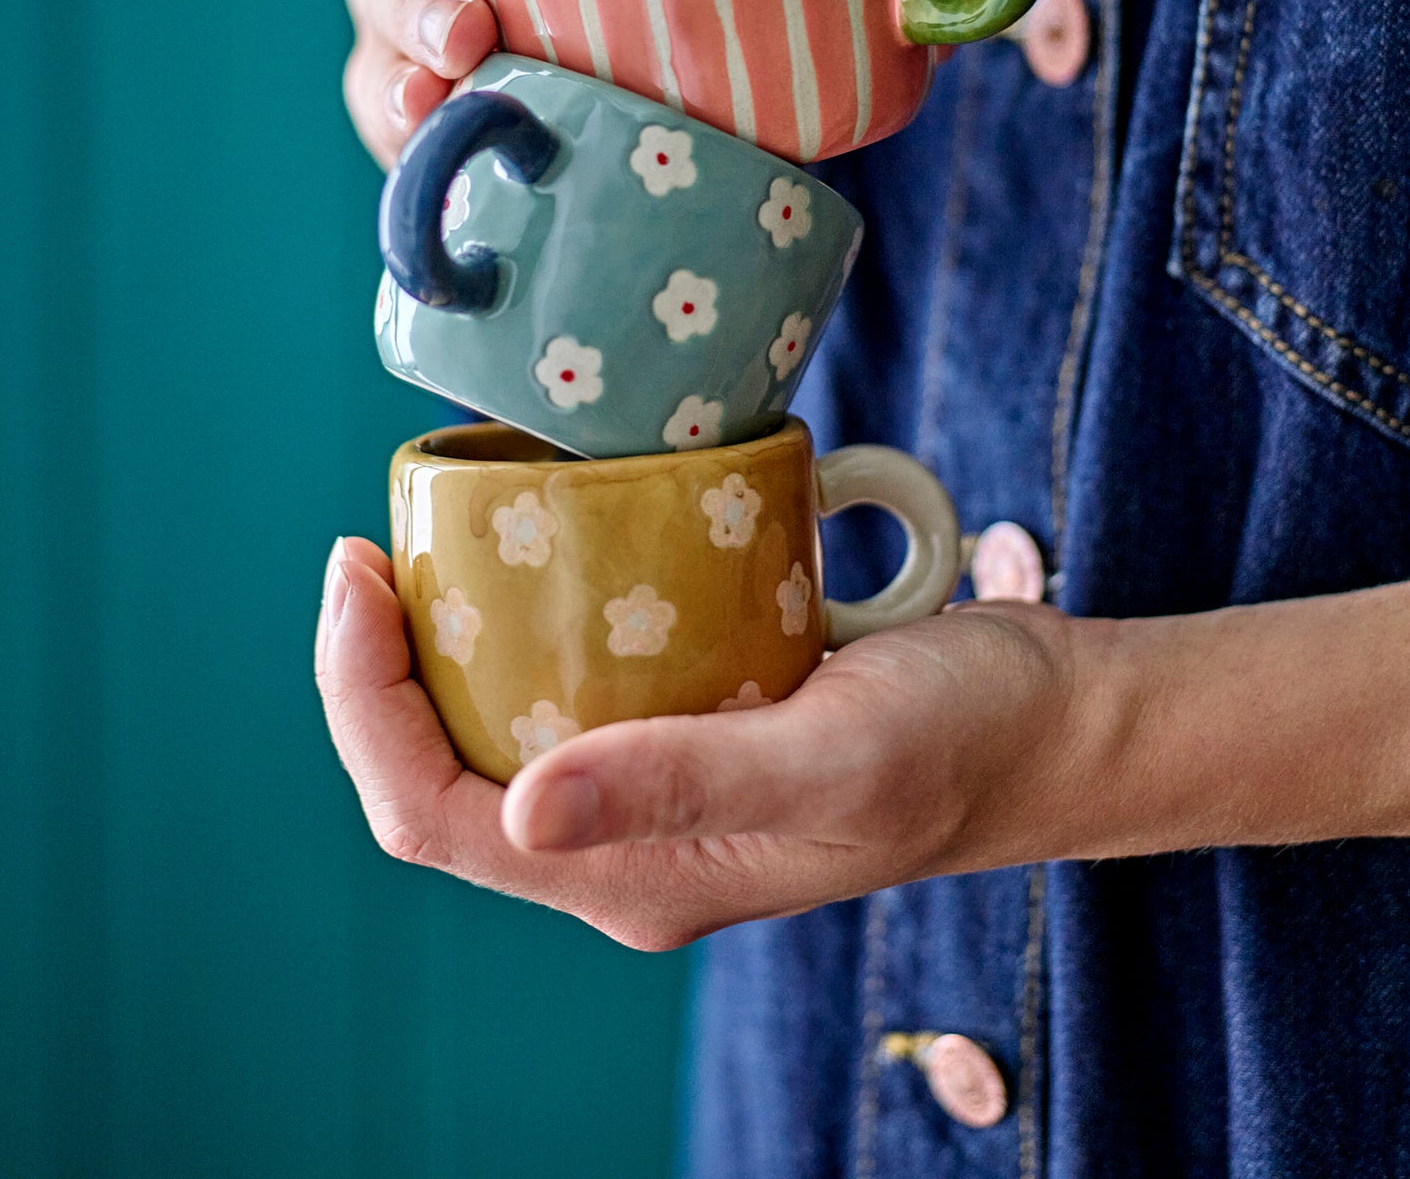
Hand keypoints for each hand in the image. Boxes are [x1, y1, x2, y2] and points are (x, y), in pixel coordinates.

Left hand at [313, 537, 1077, 949]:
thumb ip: (684, 783)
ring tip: (440, 530)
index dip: (365, 707)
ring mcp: (656, 784)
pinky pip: (574, 676)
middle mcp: (627, 843)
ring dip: (451, 634)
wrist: (1051, 720)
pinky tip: (546, 538)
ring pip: (502, 719)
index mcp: (636, 879)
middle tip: (382, 539)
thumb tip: (523, 813)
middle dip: (385, 665)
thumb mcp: (832, 758)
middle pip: (446, 768)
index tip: (359, 577)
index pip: (436, 817)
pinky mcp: (691, 722)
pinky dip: (536, 610)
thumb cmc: (963, 742)